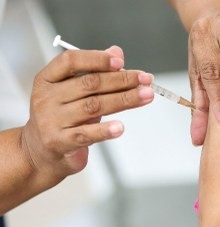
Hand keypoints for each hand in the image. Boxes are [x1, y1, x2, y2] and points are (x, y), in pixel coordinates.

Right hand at [21, 46, 153, 184]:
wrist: (42, 151)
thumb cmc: (63, 116)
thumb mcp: (73, 91)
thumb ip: (94, 71)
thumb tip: (116, 52)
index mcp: (48, 79)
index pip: (70, 61)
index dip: (97, 59)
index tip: (121, 62)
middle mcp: (47, 97)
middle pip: (89, 84)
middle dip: (122, 80)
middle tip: (146, 80)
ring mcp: (51, 120)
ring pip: (94, 106)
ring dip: (124, 100)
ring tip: (146, 96)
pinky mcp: (60, 142)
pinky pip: (86, 134)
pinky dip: (105, 130)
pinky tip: (120, 127)